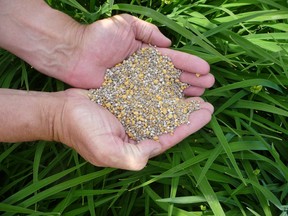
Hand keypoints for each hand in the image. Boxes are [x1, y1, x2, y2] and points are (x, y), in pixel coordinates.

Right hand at [55, 89, 212, 169]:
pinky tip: (175, 77)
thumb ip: (132, 156)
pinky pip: (151, 89)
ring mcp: (135, 110)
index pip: (171, 135)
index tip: (207, 112)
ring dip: (181, 96)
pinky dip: (164, 85)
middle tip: (208, 100)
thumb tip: (155, 150)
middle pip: (172, 119)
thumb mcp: (107, 151)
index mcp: (139, 143)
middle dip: (191, 111)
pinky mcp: (129, 95)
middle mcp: (140, 127)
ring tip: (198, 87)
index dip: (190, 124)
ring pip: (164, 103)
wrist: (63, 111)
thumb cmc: (83, 132)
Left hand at [65, 14, 214, 94]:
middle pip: (172, 78)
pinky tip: (175, 111)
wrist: (75, 54)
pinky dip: (161, 107)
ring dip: (182, 94)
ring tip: (200, 98)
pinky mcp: (127, 98)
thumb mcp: (125, 25)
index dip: (189, 65)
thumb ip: (147, 31)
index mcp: (145, 55)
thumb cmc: (98, 37)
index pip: (173, 61)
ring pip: (164, 92)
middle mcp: (144, 72)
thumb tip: (168, 43)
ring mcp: (136, 87)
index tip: (206, 70)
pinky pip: (147, 103)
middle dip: (191, 81)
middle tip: (209, 87)